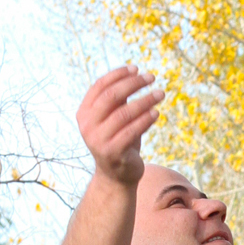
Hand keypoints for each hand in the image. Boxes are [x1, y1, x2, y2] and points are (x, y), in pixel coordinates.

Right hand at [77, 67, 163, 185]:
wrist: (116, 176)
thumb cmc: (119, 140)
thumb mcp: (115, 118)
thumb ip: (119, 100)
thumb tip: (135, 74)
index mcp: (84, 113)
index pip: (99, 86)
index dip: (118, 75)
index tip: (136, 68)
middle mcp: (87, 125)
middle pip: (111, 96)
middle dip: (133, 84)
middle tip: (152, 77)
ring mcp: (98, 140)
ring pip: (124, 113)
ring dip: (145, 100)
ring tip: (160, 93)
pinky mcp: (113, 152)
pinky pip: (132, 131)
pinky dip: (146, 119)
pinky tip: (157, 112)